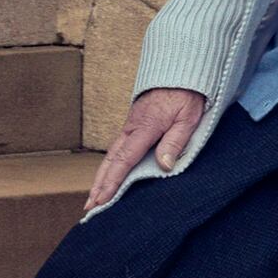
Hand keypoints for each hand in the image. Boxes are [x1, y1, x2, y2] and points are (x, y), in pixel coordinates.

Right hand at [85, 88, 204, 212]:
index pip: (125, 160)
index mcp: (145, 127)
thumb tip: (163, 166)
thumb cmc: (187, 95)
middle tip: (89, 207)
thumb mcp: (188, 118)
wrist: (180, 70)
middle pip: (111, 160)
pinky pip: (118, 149)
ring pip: (111, 155)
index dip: (112, 182)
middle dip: (99, 184)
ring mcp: (131, 126)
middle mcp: (132, 128)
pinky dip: (109, 165)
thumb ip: (175, 142)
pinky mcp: (133, 125)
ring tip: (93, 197)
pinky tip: (108, 175)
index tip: (101, 199)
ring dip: (101, 177)